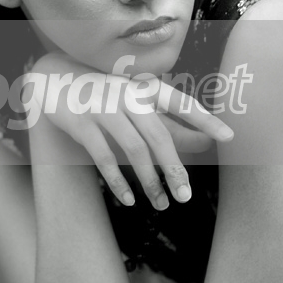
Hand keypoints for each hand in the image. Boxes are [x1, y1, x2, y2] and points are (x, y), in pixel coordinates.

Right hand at [29, 51, 233, 209]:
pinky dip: (118, 180)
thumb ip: (167, 121)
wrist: (53, 78)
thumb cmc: (105, 94)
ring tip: (162, 204)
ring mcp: (103, 108)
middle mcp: (127, 95)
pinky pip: (103, 156)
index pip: (182, 102)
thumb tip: (205, 143)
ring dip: (150, 180)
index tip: (229, 136)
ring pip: (133, 149)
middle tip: (186, 196)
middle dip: (174, 168)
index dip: (206, 119)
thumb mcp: (136, 101)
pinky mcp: (82, 124)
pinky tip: (129, 199)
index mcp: (145, 87)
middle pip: (158, 135)